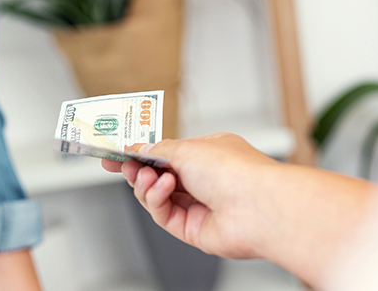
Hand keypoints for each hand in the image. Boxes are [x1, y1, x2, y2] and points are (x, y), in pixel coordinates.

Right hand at [101, 133, 279, 258]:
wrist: (258, 206)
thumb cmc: (237, 171)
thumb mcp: (187, 148)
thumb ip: (158, 151)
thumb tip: (140, 150)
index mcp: (209, 155)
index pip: (168, 154)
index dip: (142, 154)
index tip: (119, 152)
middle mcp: (205, 181)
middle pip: (159, 177)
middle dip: (138, 170)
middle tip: (119, 165)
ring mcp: (200, 206)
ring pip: (157, 197)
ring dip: (147, 185)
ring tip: (147, 175)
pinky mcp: (193, 229)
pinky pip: (164, 214)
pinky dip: (158, 199)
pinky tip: (163, 188)